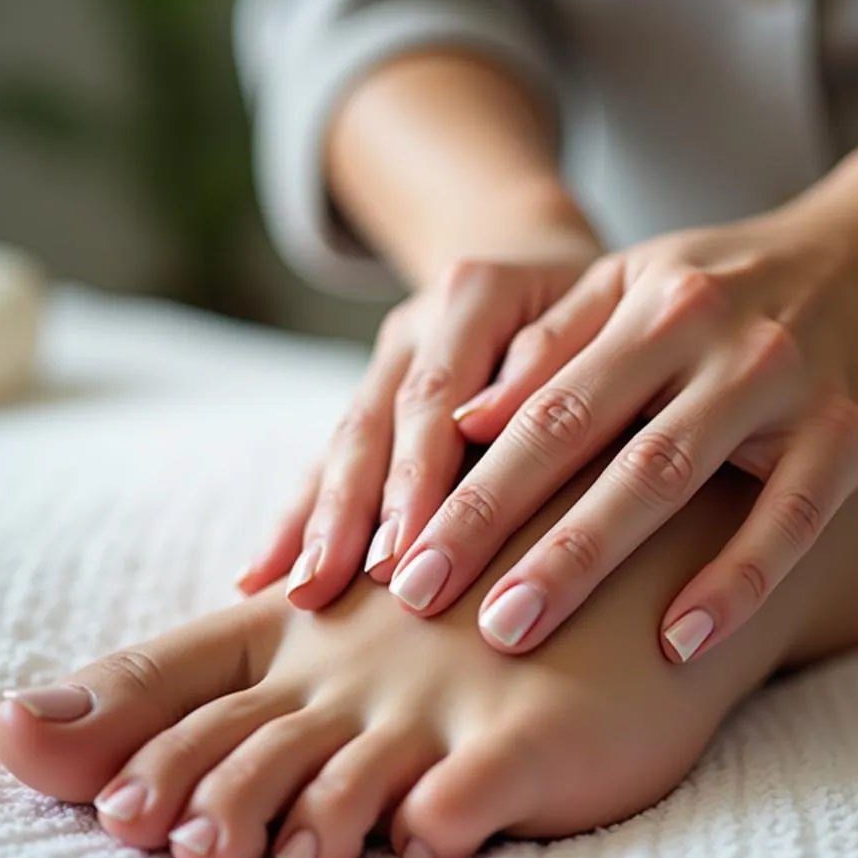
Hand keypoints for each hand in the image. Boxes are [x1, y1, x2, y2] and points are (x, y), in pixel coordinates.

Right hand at [236, 254, 594, 607]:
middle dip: (351, 509)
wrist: (540, 264)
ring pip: (345, 440)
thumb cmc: (593, 314)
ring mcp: (391, 357)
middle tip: (329, 587)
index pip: (437, 392)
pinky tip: (261, 575)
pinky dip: (298, 514)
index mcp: (477, 295)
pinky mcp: (376, 391)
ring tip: (296, 592)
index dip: (415, 473)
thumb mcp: (596, 319)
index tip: (402, 551)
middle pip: (377, 419)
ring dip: (318, 518)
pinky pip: (330, 455)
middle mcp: (422, 324)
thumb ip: (553, 362)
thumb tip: (489, 425)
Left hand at [387, 165, 857, 659]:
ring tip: (509, 631)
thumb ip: (557, 343)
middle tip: (416, 597)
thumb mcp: (638, 287)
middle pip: (576, 435)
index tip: (392, 544)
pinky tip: (679, 643)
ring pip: (664, 475)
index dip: (454, 472)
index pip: (528, 398)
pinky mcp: (849, 430)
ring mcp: (776, 380)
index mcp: (637, 301)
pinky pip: (788, 518)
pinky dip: (735, 581)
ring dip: (581, 557)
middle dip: (488, 520)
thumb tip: (465, 417)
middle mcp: (698, 332)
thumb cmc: (734, 284)